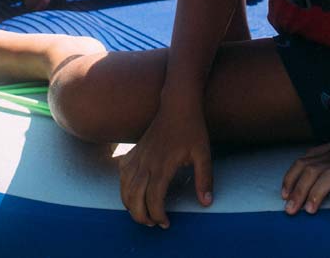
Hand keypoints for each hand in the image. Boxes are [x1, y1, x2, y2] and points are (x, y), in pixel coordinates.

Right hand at [118, 97, 212, 227]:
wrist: (178, 104)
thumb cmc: (192, 129)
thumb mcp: (204, 153)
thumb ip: (205, 179)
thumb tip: (206, 203)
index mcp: (163, 166)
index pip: (154, 199)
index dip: (157, 215)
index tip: (166, 223)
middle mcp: (147, 162)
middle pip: (134, 196)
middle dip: (140, 215)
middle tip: (151, 224)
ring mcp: (138, 156)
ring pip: (125, 186)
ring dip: (129, 203)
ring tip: (140, 212)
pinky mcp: (135, 150)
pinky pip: (123, 172)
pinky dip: (123, 185)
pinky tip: (131, 190)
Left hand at [281, 138, 329, 214]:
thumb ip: (318, 155)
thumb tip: (300, 166)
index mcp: (327, 154)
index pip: (302, 163)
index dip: (290, 178)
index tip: (284, 195)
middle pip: (311, 172)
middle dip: (298, 191)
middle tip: (291, 210)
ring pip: (329, 177)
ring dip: (316, 193)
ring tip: (310, 210)